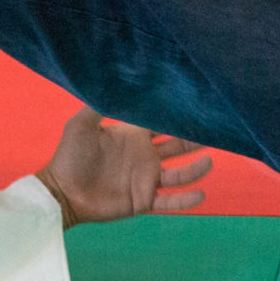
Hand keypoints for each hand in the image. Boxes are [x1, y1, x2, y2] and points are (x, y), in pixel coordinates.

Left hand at [33, 107, 212, 226]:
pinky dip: (185, 200)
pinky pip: (169, 202)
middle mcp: (145, 156)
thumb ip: (98, 104)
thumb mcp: (81, 124)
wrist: (61, 193)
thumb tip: (114, 78)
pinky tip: (201, 194)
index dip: (179, 116)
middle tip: (218, 129)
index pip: (163, 123)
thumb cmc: (70, 156)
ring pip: (179, 174)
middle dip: (196, 138)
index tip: (199, 105)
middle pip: (178, 146)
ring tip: (209, 162)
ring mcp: (146, 180)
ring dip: (195, 169)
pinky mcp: (143, 201)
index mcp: (134, 136)